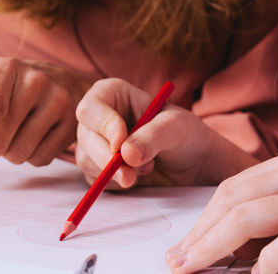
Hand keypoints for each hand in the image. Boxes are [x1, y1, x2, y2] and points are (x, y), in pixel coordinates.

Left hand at [0, 56, 88, 167]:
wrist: (59, 79)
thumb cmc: (7, 91)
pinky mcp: (73, 120)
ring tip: (20, 130)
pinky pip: (42, 159)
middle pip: (5, 140)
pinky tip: (39, 134)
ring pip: (23, 153)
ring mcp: (59, 98)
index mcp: (4, 69)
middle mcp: (35, 79)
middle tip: (0, 130)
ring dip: (13, 153)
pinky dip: (34, 155)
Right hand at [74, 78, 254, 189]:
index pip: (92, 107)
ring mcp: (98, 144)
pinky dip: (115, 183)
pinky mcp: (100, 169)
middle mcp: (100, 118)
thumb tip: (127, 154)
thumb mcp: (176, 127)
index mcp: (113, 95)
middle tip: (128, 174)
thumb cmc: (185, 134)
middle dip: (105, 157)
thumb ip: (153, 136)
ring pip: (87, 159)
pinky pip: (95, 179)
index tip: (121, 144)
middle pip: (84, 136)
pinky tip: (138, 176)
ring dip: (114, 171)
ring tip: (147, 167)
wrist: (193, 163)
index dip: (103, 124)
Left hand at [165, 149, 277, 273]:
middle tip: (176, 264)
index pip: (233, 187)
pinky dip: (264, 265)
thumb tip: (222, 247)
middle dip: (199, 235)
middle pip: (234, 200)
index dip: (201, 219)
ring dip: (214, 248)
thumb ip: (275, 221)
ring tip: (193, 270)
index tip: (181, 248)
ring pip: (250, 217)